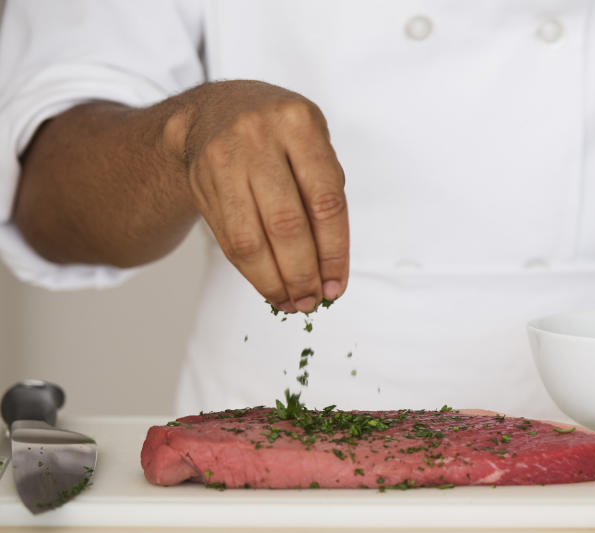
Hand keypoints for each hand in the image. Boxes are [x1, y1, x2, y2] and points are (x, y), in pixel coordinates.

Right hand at [165, 80, 347, 312]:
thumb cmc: (280, 135)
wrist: (215, 111)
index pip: (325, 201)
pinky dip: (253, 272)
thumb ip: (325, 194)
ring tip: (293, 302)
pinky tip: (270, 287)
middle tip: (314, 301)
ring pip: (251, 240)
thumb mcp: (312, 144)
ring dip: (275, 281)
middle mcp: (258, 137)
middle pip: (286, 225)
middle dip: (303, 273)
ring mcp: (223, 159)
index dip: (334, 251)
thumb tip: (330, 269)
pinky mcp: (200, 182)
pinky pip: (229, 240)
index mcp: (299, 123)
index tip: (338, 283)